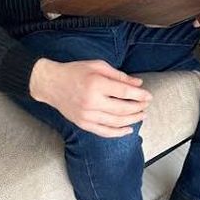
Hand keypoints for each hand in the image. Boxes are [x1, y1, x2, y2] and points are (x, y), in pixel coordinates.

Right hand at [29, 58, 151, 137]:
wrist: (50, 84)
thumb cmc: (75, 72)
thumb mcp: (97, 66)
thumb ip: (119, 75)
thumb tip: (138, 83)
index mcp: (96, 84)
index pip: (125, 92)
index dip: (140, 95)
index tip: (149, 96)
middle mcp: (92, 101)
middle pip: (123, 108)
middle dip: (138, 108)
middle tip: (146, 106)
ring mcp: (87, 115)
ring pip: (116, 122)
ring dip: (132, 120)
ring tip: (141, 115)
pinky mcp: (83, 124)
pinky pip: (104, 132)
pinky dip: (118, 132)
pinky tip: (129, 130)